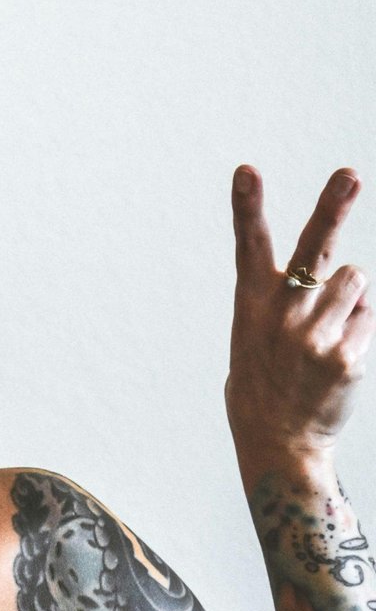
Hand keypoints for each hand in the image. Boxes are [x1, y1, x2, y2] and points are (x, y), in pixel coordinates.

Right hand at [226, 165, 373, 464]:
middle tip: (349, 174)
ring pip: (357, 279)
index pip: (249, 245)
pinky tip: (336, 354)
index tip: (247, 170)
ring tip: (326, 328)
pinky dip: (358, 326)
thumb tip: (352, 275)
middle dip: (331, 209)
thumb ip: (288, 298)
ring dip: (351, 294)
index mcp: (252, 303)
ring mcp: (315, 336)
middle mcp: (282, 315)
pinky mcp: (347, 356)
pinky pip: (368, 315)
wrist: (276, 439)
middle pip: (313, 251)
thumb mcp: (255, 332)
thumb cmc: (265, 376)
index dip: (248, 206)